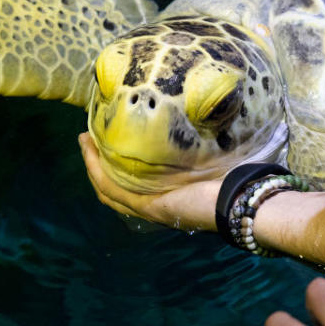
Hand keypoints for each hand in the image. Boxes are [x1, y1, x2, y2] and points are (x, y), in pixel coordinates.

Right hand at [77, 132, 219, 230]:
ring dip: (92, 164)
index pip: (128, 185)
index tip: (102, 141)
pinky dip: (99, 171)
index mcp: (165, 196)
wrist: (240, 199)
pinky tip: (92, 152)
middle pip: (111, 188)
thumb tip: (187, 118)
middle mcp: (153, 205)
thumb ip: (190, 148)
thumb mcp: (204, 159)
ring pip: (107, 188)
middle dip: (95, 163)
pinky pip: (114, 190)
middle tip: (86, 139)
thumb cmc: (231, 176)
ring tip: (84, 141)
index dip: (110, 166)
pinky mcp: (149, 206)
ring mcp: (148, 207)